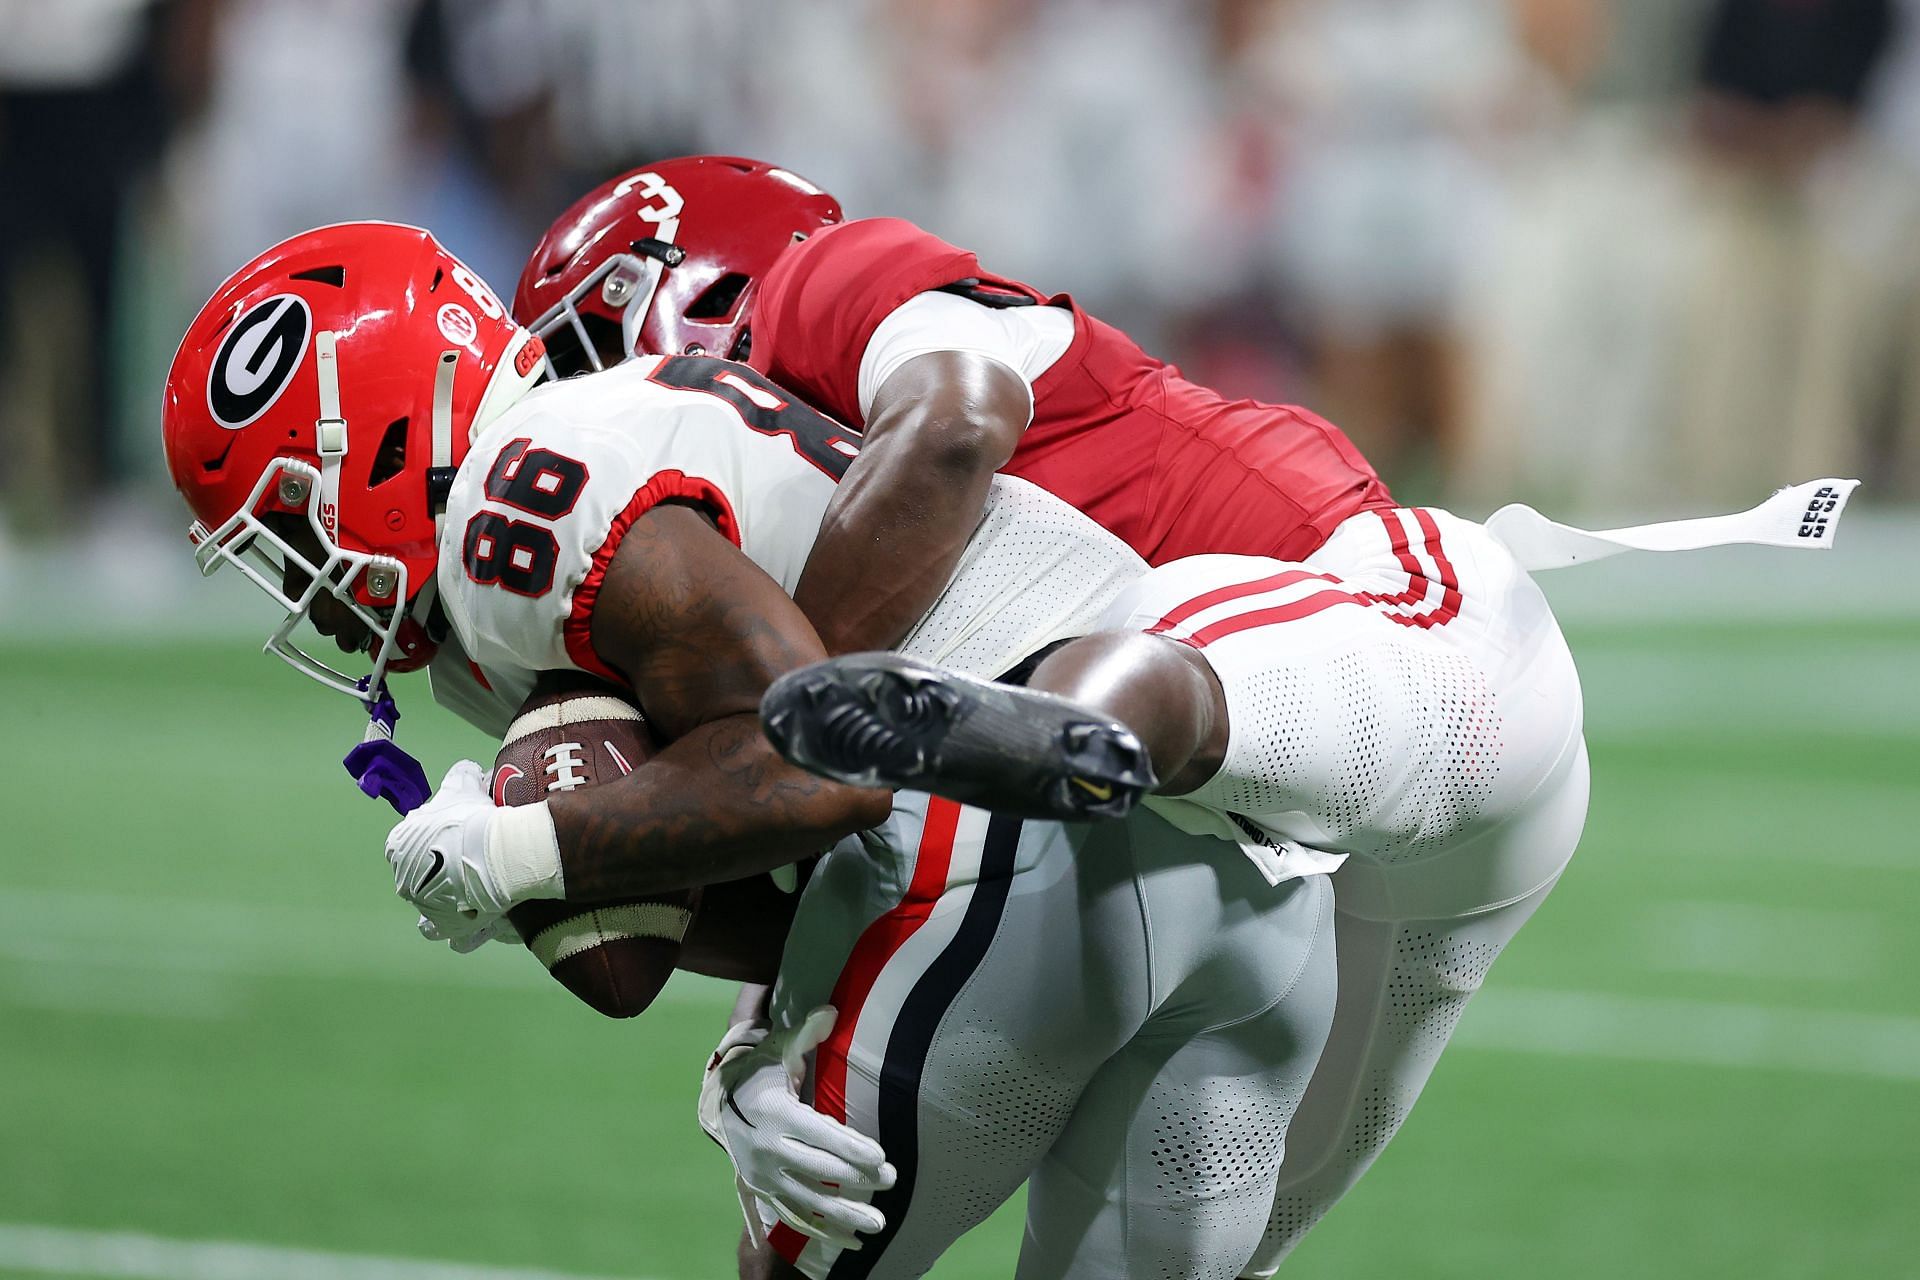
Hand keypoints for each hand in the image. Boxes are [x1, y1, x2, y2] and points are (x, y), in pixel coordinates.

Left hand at [385, 761, 514, 948]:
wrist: (491, 852)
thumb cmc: (471, 817)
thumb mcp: (463, 785)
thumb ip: (460, 776)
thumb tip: (468, 772)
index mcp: (399, 843)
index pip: (412, 840)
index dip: (437, 836)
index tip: (459, 834)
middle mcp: (402, 875)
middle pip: (421, 871)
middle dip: (441, 866)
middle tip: (472, 857)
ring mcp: (420, 904)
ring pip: (432, 899)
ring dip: (449, 895)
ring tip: (478, 886)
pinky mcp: (442, 925)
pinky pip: (443, 929)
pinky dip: (453, 924)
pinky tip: (470, 916)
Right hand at [699, 1005, 896, 1252]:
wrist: (718, 1102)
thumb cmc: (760, 1071)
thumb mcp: (780, 1048)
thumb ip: (808, 1032)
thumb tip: (833, 1011)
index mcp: (775, 1113)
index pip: (819, 1133)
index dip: (850, 1146)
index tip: (881, 1158)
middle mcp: (767, 1149)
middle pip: (818, 1168)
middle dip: (856, 1178)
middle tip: (891, 1182)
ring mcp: (764, 1175)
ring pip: (808, 1200)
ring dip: (844, 1215)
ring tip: (879, 1223)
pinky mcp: (764, 1191)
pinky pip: (795, 1218)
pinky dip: (823, 1232)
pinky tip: (854, 1242)